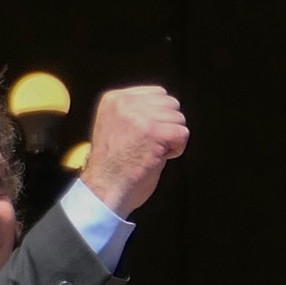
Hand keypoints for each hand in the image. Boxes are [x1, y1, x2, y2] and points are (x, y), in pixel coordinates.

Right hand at [78, 86, 188, 217]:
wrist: (103, 191)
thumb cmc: (110, 168)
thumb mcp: (115, 127)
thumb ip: (135, 112)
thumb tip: (165, 108)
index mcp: (114, 100)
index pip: (157, 93)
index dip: (157, 117)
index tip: (144, 136)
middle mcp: (125, 104)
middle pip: (170, 103)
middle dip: (166, 125)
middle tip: (148, 146)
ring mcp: (140, 118)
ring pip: (179, 118)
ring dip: (171, 138)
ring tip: (151, 153)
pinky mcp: (154, 133)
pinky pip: (183, 134)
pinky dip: (177, 149)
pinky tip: (159, 158)